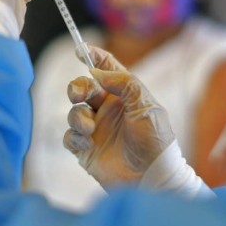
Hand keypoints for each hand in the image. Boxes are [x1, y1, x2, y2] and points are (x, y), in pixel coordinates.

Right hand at [64, 46, 174, 188]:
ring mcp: (96, 129)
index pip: (107, 69)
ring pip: (74, 111)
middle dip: (77, 87)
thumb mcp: (146, 105)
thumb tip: (97, 71)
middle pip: (83, 87)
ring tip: (90, 128)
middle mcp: (108, 110)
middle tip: (80, 94)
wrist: (152, 177)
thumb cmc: (155, 141)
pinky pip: (69, 136)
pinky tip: (89, 143)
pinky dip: (75, 136)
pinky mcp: (86, 149)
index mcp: (124, 96)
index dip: (94, 56)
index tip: (80, 47)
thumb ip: (124, 83)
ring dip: (78, 116)